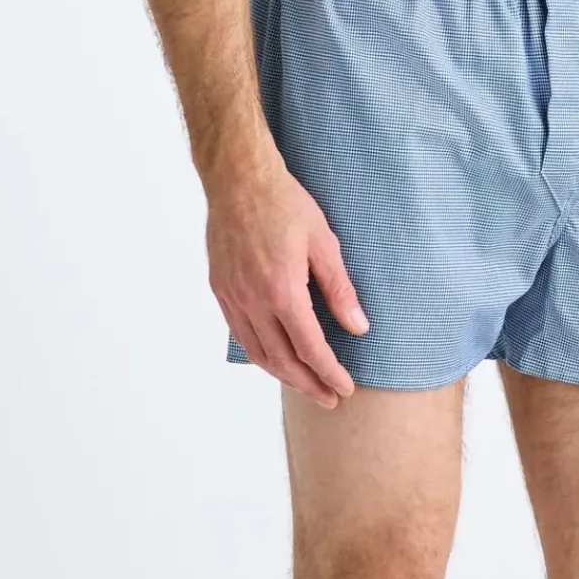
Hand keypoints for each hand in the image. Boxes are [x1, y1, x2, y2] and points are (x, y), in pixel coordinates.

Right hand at [207, 158, 368, 406]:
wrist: (238, 179)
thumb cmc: (285, 204)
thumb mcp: (324, 243)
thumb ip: (340, 290)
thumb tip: (359, 327)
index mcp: (282, 290)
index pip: (310, 348)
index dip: (329, 373)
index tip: (345, 388)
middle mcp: (253, 300)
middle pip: (282, 360)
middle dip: (309, 384)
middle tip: (330, 398)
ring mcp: (232, 296)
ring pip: (257, 352)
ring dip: (283, 376)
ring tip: (306, 385)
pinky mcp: (220, 289)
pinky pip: (240, 334)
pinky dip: (260, 354)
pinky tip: (275, 358)